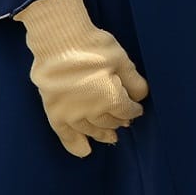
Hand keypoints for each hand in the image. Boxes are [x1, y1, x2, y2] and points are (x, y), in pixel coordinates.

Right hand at [15, 0, 148, 157]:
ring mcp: (71, 114)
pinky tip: (84, 152)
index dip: (133, 111)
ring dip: (101, 134)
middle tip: (123, 123)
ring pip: (90, 129)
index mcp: (111, 99)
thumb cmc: (94, 47)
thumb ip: (134, 81)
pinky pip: (65, 134)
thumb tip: (141, 97)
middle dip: (118, 122)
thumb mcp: (123, 60)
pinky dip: (74, 144)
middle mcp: (91, 111)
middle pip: (109, 122)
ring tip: (110, 137)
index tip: (136, 110)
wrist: (59, 42)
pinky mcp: (54, 111)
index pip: (127, 111)